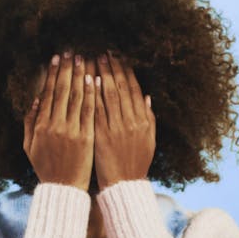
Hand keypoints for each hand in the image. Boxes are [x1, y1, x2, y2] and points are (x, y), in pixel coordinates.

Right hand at [23, 51, 95, 191]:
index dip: (52, 74)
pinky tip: (94, 80)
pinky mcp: (86, 137)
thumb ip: (30, 122)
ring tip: (83, 59)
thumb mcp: (30, 146)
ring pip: (75, 97)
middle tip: (70, 52)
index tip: (56, 59)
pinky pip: (89, 111)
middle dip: (66, 69)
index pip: (47, 93)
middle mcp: (54, 126)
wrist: (63, 190)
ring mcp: (71, 131)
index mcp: (40, 126)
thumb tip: (36, 100)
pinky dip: (91, 94)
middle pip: (61, 91)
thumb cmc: (46, 168)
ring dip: (79, 76)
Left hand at [94, 49, 155, 190]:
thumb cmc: (136, 163)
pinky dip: (94, 94)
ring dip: (102, 75)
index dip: (127, 71)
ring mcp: (116, 128)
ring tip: (94, 59)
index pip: (135, 89)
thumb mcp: (149, 139)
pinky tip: (89, 80)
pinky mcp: (101, 136)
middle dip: (113, 68)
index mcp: (144, 120)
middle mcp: (132, 122)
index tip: (119, 56)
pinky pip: (97, 110)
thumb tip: (147, 96)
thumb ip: (149, 117)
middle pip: (122, 88)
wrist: (125, 186)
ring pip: (110, 95)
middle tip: (104, 51)